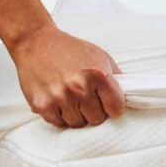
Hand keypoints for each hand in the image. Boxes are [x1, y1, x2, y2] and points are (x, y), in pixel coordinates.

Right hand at [9, 25, 125, 127]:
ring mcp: (60, 98)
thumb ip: (116, 77)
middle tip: (86, 98)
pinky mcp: (43, 105)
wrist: (36, 42)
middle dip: (94, 111)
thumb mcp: (99, 56)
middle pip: (97, 119)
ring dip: (76, 114)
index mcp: (98, 75)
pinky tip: (58, 100)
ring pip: (78, 124)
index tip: (108, 103)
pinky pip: (58, 123)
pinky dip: (60, 116)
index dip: (113, 107)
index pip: (117, 108)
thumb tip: (129, 97)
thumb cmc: (69, 49)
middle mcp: (79, 88)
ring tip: (71, 98)